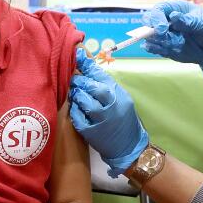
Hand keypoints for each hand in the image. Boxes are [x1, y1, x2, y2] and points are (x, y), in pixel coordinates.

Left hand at [69, 50, 148, 176]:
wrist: (128, 146)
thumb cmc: (124, 120)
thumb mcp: (122, 100)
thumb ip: (108, 86)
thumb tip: (90, 70)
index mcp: (119, 95)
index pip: (101, 75)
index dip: (88, 65)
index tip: (78, 56)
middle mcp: (112, 105)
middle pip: (92, 87)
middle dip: (80, 81)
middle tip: (74, 80)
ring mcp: (102, 119)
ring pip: (84, 101)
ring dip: (76, 96)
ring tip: (74, 94)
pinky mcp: (92, 132)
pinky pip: (78, 118)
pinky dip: (74, 111)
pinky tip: (74, 109)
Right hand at [142, 0, 202, 89]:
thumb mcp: (202, 23)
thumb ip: (187, 21)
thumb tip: (173, 16)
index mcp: (175, 9)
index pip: (159, 10)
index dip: (156, 18)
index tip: (162, 28)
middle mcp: (166, 21)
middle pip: (149, 21)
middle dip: (149, 28)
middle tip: (160, 35)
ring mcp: (165, 35)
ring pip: (150, 36)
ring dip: (155, 41)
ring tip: (168, 44)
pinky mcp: (165, 47)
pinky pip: (155, 48)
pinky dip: (155, 49)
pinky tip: (159, 49)